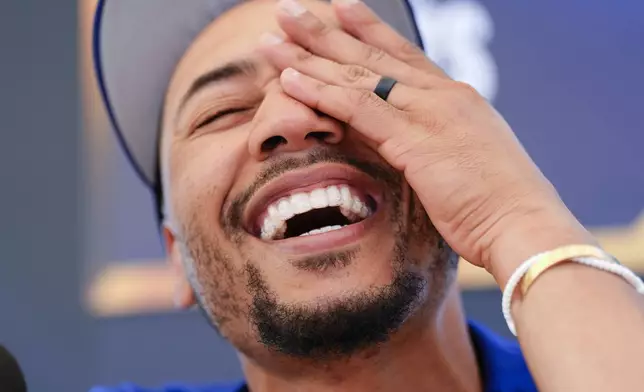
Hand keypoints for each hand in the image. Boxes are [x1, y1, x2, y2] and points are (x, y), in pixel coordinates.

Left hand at [260, 0, 592, 284]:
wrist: (525, 225)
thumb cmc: (500, 203)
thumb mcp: (468, 161)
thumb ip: (436, 143)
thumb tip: (409, 144)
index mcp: (455, 97)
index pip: (402, 53)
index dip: (366, 28)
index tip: (338, 7)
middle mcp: (440, 94)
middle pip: (370, 55)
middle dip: (325, 30)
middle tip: (288, 9)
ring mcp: (427, 113)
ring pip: (356, 75)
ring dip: (309, 54)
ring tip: (272, 36)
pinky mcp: (414, 141)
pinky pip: (357, 108)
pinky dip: (321, 92)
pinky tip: (288, 79)